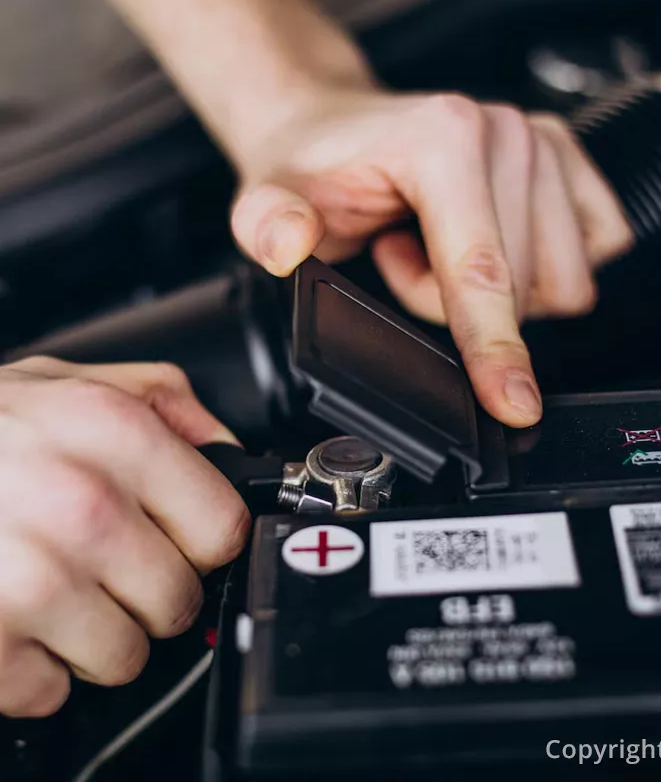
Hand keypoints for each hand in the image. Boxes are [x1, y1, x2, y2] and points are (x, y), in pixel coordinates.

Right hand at [0, 357, 248, 717]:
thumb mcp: (72, 381)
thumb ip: (165, 404)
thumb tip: (228, 452)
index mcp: (118, 433)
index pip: (224, 530)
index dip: (204, 543)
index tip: (180, 542)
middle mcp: (82, 504)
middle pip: (180, 600)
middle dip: (149, 592)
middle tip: (104, 565)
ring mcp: (31, 577)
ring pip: (126, 656)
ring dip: (95, 634)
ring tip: (54, 587)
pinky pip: (51, 691)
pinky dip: (34, 668)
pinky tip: (11, 615)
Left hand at [230, 90, 632, 427]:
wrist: (334, 128)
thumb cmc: (314, 166)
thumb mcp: (269, 198)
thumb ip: (270, 223)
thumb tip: (288, 243)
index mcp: (444, 140)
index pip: (481, 271)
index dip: (495, 348)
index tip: (514, 405)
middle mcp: (505, 133)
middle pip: (522, 290)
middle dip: (457, 306)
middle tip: (400, 261)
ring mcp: (544, 142)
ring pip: (560, 282)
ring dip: (497, 292)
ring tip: (435, 250)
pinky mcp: (569, 162)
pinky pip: (592, 252)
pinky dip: (538, 272)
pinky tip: (486, 243)